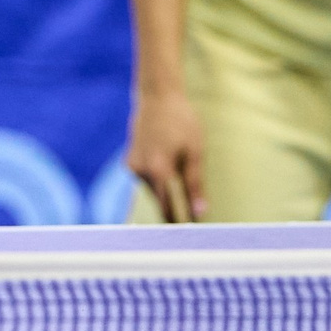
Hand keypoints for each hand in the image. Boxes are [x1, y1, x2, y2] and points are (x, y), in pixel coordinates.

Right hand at [129, 87, 206, 221]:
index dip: (180, 222)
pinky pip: (147, 179)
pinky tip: (168, 166)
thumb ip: (195, 185)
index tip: (192, 235)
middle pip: (159, 201)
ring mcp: (132, 166)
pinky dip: (158, 180)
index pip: (168, 207)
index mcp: (158, 169)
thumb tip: (200, 212)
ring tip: (182, 181)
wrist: (157, 96)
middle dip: (174, 210)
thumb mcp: (195, 153)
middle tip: (192, 221)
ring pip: (153, 190)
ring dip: (166, 193)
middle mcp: (141, 170)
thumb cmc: (182, 122)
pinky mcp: (130, 162)